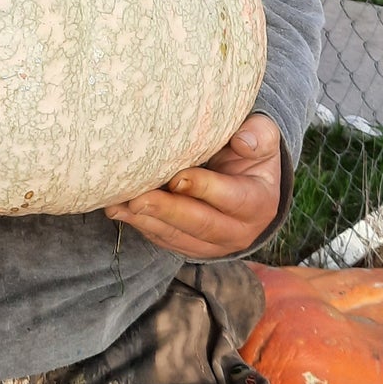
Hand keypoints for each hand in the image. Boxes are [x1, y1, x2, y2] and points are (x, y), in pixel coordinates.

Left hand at [104, 114, 282, 260]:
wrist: (249, 184)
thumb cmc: (251, 154)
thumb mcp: (264, 139)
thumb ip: (258, 136)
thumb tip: (242, 142)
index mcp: (259, 203)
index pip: (231, 198)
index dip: (204, 188)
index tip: (177, 177)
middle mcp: (239, 231)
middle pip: (200, 224)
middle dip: (167, 211)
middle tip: (138, 199)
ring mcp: (213, 245)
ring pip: (178, 237)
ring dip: (147, 221)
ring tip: (119, 205)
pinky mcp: (191, 247)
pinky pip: (165, 240)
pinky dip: (141, 226)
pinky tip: (119, 211)